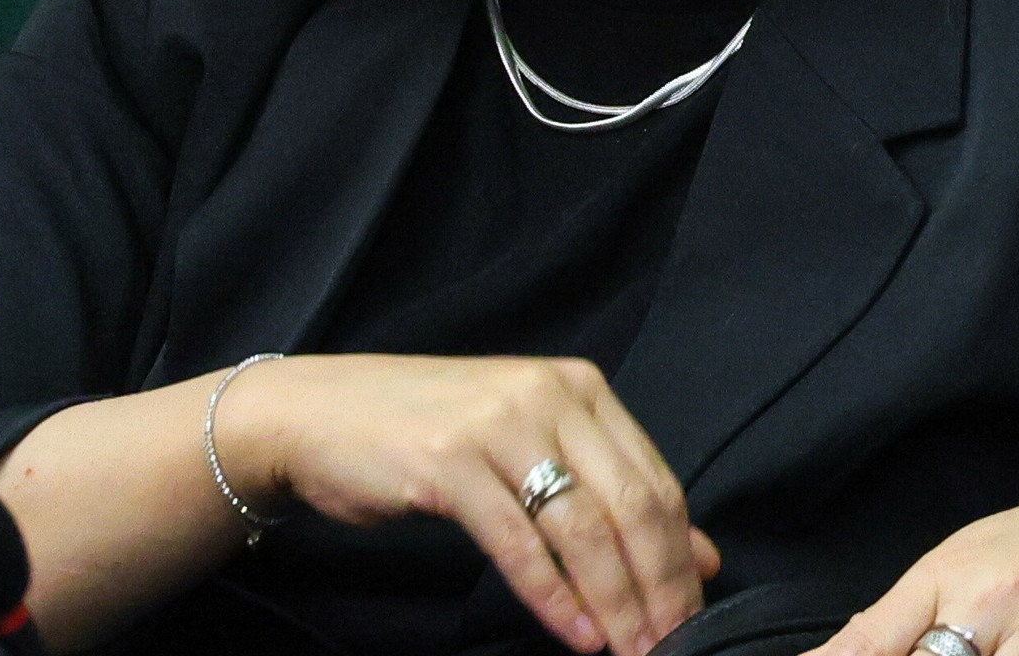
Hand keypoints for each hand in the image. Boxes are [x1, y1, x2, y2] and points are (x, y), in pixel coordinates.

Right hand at [218, 354, 719, 655]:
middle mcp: (548, 397)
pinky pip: (519, 542)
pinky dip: (553, 597)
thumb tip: (702, 556)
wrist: (316, 415)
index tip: (694, 616)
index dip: (682, 558)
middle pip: (632, 505)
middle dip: (659, 587)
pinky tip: (574, 633)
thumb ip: (612, 494)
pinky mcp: (449, 463)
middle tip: (670, 645)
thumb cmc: (426, 435)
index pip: (657, 480)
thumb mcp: (530, 449)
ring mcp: (498, 425)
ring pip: (582, 527)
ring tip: (629, 649)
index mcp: (579, 389)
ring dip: (613, 601)